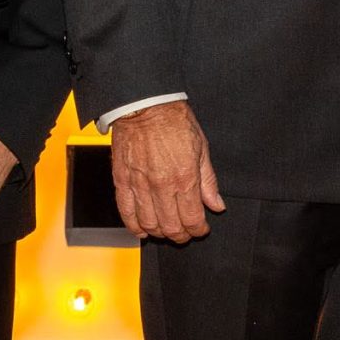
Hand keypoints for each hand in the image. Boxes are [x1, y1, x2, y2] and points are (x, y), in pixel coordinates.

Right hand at [109, 100, 224, 243]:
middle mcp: (162, 185)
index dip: (198, 230)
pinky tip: (142, 230)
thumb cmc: (174, 120)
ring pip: (149, 224)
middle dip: (181, 235)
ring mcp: (140, 184)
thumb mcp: (202, 147)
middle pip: (171, 226)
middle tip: (185, 233)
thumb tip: (216, 204)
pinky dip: (134, 226)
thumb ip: (208, 181)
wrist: (144, 104)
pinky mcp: (122, 180)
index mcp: (185, 177)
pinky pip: (126, 212)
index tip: (201, 229)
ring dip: (159, 233)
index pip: (192, 219)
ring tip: (165, 230)